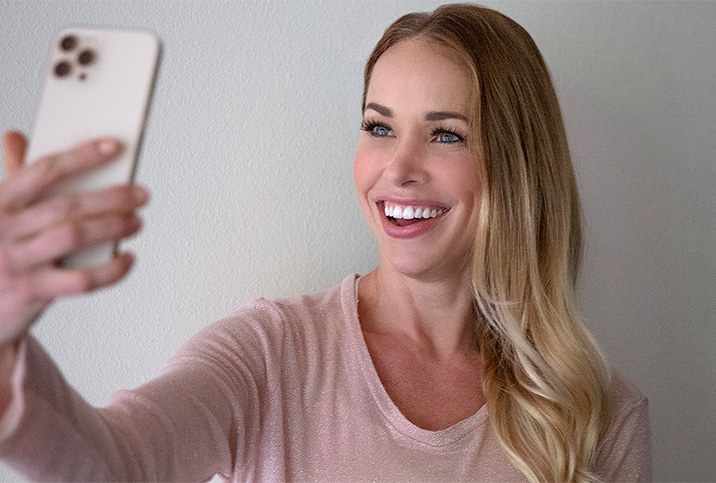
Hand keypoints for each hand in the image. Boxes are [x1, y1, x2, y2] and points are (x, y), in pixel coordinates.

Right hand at [0, 131, 148, 345]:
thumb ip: (12, 178)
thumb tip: (16, 137)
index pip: (42, 171)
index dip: (80, 156)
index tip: (114, 146)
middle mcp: (3, 229)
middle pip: (67, 205)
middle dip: (111, 197)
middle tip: (142, 194)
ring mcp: (16, 262)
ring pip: (75, 237)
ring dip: (113, 227)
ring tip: (137, 222)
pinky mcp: (30, 292)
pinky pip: (81, 280)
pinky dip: (111, 269)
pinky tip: (127, 258)